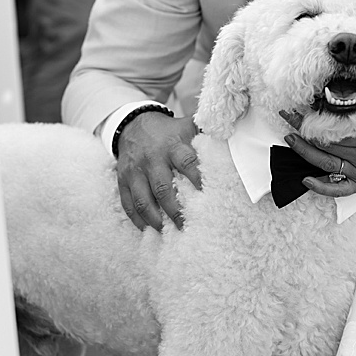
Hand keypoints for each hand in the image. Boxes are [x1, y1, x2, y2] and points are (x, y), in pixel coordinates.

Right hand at [116, 111, 200, 230]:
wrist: (133, 124)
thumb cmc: (168, 131)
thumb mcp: (187, 126)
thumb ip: (207, 133)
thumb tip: (233, 137)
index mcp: (172, 146)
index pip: (186, 162)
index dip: (196, 178)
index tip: (205, 194)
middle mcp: (152, 159)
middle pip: (163, 188)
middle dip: (174, 210)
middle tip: (185, 226)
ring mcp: (134, 171)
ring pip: (143, 200)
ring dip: (154, 219)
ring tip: (166, 231)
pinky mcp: (122, 180)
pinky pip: (127, 202)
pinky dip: (136, 218)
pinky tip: (146, 228)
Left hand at [282, 112, 355, 197]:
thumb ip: (352, 111)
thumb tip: (320, 103)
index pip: (335, 130)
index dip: (314, 121)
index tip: (299, 111)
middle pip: (329, 146)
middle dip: (306, 133)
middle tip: (290, 119)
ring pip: (328, 164)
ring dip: (305, 152)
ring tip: (291, 140)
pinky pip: (339, 189)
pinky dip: (321, 187)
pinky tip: (306, 179)